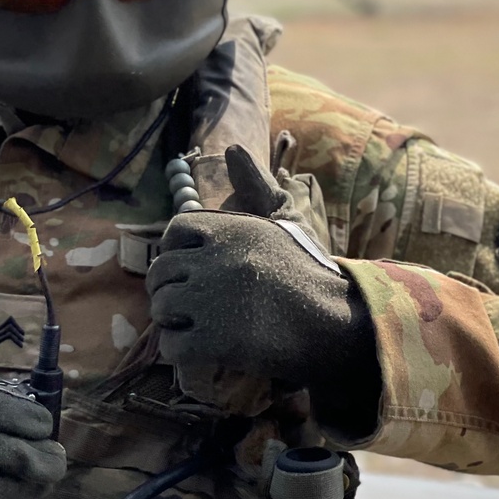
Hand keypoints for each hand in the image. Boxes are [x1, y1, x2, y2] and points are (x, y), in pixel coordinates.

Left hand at [146, 145, 379, 433]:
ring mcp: (211, 301)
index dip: (175, 250)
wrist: (339, 324)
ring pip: (160, 307)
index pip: (175, 230)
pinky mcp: (213, 340)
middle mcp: (216, 260)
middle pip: (160, 271)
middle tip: (190, 304)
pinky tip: (197, 351)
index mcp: (231, 230)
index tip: (189, 267)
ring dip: (172, 320)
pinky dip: (177, 351)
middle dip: (168, 289)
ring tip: (195, 326)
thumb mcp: (283, 223)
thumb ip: (255, 187)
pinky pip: (170, 345)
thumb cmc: (312, 275)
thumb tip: (232, 148)